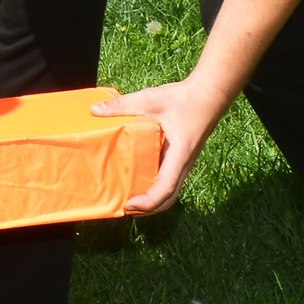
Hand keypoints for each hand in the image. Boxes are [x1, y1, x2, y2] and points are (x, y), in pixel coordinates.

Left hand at [92, 79, 232, 211]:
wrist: (209, 95)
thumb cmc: (182, 98)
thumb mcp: (150, 98)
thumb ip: (123, 105)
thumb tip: (94, 110)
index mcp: (179, 154)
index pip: (167, 187)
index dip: (149, 201)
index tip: (130, 205)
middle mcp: (184, 164)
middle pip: (168, 198)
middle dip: (148, 208)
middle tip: (124, 208)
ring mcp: (184, 163)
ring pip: (170, 191)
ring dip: (152, 200)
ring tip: (128, 199)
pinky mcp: (181, 158)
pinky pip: (169, 180)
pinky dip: (155, 187)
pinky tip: (138, 181)